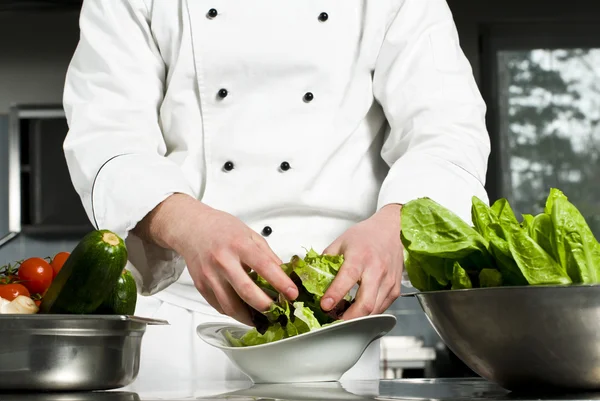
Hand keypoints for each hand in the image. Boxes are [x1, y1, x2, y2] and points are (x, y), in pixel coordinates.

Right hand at [134, 194, 297, 325]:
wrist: (191, 227)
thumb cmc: (221, 228)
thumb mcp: (249, 234)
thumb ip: (267, 255)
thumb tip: (283, 274)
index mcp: (239, 245)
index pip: (265, 267)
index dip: (281, 283)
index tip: (293, 294)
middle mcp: (223, 261)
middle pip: (247, 292)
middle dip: (266, 306)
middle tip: (278, 311)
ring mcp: (210, 275)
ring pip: (231, 306)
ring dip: (250, 317)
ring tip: (263, 318)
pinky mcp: (201, 286)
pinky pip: (220, 307)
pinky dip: (234, 313)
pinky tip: (245, 311)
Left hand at [320, 204, 403, 319]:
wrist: (391, 230)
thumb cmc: (365, 236)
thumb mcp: (340, 242)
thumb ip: (326, 261)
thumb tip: (312, 277)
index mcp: (360, 256)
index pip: (348, 278)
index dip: (335, 294)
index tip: (324, 306)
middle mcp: (376, 270)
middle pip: (365, 303)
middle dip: (349, 318)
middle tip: (334, 322)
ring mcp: (388, 281)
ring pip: (374, 311)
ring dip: (358, 319)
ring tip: (343, 318)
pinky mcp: (395, 289)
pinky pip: (381, 308)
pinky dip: (368, 314)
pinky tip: (357, 311)